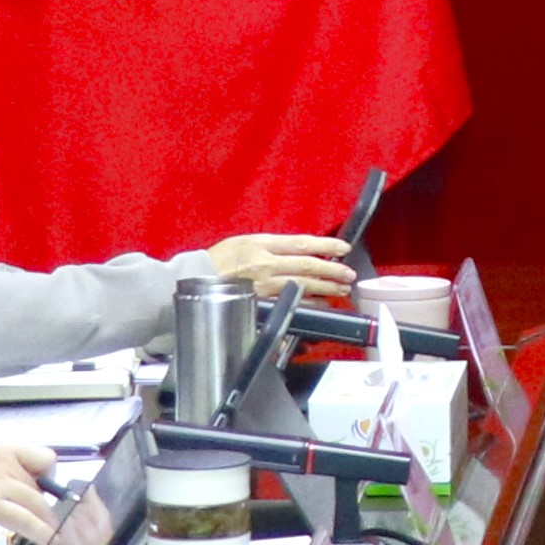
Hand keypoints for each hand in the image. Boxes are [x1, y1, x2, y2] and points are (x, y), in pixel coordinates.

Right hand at [0, 437, 58, 544]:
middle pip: (39, 483)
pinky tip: (44, 541)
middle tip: (36, 518)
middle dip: (41, 503)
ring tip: (49, 534)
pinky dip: (40, 533)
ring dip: (45, 521)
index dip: (46, 476)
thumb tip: (13, 488)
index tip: (42, 490)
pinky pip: (27, 521)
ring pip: (36, 503)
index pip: (41, 455)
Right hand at [204, 232, 361, 304]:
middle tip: (349, 273)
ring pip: (302, 285)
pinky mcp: (261, 301)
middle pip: (307, 264)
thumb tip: (299, 250)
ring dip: (325, 287)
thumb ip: (271, 246)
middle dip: (332, 269)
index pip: (301, 243)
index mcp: (261, 244)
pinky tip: (321, 303)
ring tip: (341, 288)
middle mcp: (265, 263)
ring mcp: (263, 284)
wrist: (195, 280)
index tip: (343, 248)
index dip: (325, 245)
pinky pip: (290, 301)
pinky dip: (309, 303)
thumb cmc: (217, 260)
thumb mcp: (244, 242)